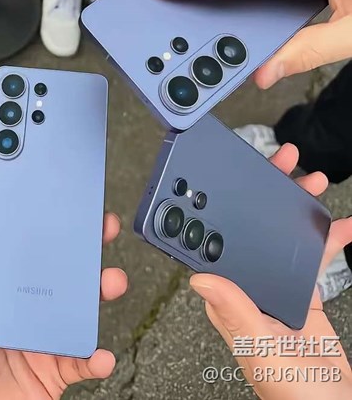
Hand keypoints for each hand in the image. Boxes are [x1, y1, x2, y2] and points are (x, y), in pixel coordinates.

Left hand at [0, 214, 126, 399]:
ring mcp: (38, 343)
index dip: (38, 231)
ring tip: (110, 281)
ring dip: (99, 292)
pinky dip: (97, 356)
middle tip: (98, 229)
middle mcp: (19, 315)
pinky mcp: (52, 374)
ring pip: (77, 310)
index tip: (55, 205)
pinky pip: (82, 360)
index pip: (18, 257)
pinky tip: (99, 351)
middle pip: (56, 276)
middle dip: (82, 251)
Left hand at [192, 141, 351, 398]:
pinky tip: (343, 225)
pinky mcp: (303, 296)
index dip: (225, 202)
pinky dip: (330, 238)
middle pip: (253, 227)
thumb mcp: (261, 348)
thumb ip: (235, 312)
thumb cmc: (291, 391)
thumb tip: (199, 276)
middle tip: (285, 160)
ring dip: (299, 206)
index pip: (219, 238)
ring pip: (284, 235)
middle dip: (269, 190)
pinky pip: (314, 257)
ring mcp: (276, 288)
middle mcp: (248, 287)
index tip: (236, 172)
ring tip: (314, 182)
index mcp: (229, 297)